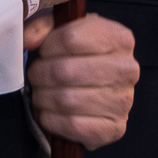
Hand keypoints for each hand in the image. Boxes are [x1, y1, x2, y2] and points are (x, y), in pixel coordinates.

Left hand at [24, 12, 137, 149]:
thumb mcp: (63, 32)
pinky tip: (49, 111)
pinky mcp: (114, 129)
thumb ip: (43, 28)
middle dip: (41, 74)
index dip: (47, 46)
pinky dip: (51, 119)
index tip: (42, 51)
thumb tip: (29, 40)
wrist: (97, 91)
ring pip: (66, 100)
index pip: (70, 39)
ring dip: (43, 98)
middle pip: (66, 71)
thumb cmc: (78, 58)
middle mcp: (127, 69)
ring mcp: (123, 101)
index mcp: (120, 39)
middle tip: (35, 75)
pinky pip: (72, 125)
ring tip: (40, 93)